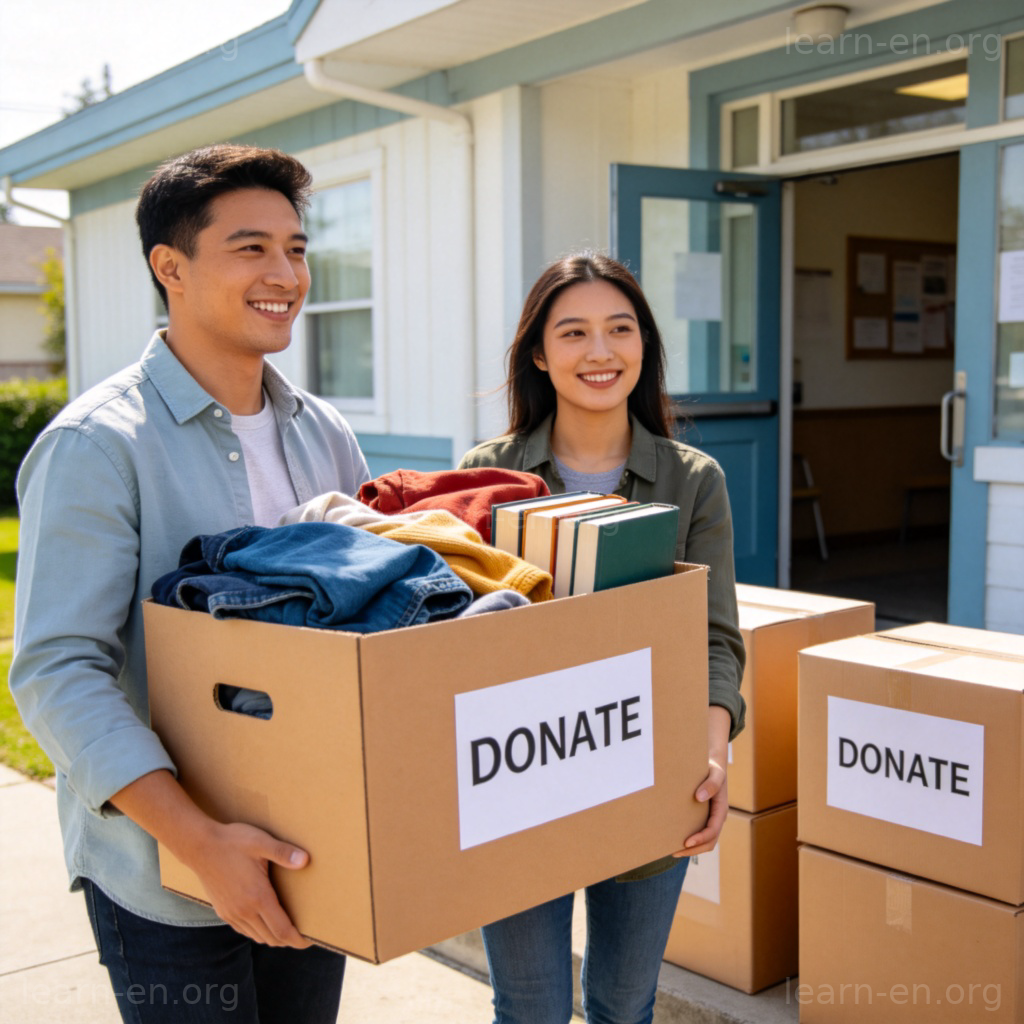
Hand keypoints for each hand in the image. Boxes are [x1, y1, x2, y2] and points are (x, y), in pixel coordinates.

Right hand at [110, 770, 310, 947]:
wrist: (199, 846)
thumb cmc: (232, 842)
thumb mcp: (261, 842)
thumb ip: (284, 853)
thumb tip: (306, 860)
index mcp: (258, 897)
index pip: (281, 931)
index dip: (297, 939)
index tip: (309, 941)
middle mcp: (244, 911)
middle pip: (271, 938)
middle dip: (288, 940)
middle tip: (303, 935)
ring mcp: (231, 913)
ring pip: (257, 936)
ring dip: (273, 937)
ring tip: (286, 928)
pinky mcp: (222, 911)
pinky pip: (244, 930)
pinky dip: (257, 932)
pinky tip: (263, 921)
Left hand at [673, 705, 730, 857]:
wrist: (712, 765)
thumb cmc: (713, 768)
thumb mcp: (715, 773)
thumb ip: (711, 784)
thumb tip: (699, 797)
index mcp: (721, 809)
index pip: (712, 831)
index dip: (700, 839)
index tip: (686, 842)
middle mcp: (717, 817)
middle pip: (709, 842)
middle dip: (693, 849)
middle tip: (674, 851)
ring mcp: (710, 818)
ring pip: (704, 840)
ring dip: (691, 848)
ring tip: (672, 850)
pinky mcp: (702, 816)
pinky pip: (697, 832)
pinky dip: (689, 840)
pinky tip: (673, 837)